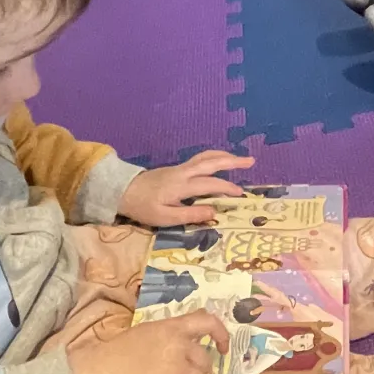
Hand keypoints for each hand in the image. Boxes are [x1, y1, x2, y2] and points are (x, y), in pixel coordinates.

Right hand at [68, 310, 229, 373]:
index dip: (221, 333)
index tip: (223, 347)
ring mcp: (177, 368)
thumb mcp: (147, 331)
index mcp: (173, 327)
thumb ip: (169, 333)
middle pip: (206, 361)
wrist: (100, 372)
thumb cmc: (117, 351)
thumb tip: (187, 339)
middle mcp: (180, 345)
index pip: (208, 322)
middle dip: (201, 372)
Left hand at [118, 152, 254, 226]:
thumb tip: (214, 213)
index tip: (241, 194)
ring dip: (224, 156)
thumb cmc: (143, 207)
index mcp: (182, 185)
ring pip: (205, 156)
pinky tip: (219, 162)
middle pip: (211, 162)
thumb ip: (190, 215)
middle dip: (232, 161)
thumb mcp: (164, 217)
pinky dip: (214, 157)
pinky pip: (200, 159)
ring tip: (239, 159)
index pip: (210, 184)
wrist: (123, 191)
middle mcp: (184, 172)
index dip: (227, 188)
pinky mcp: (177, 168)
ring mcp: (180, 168)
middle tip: (251, 160)